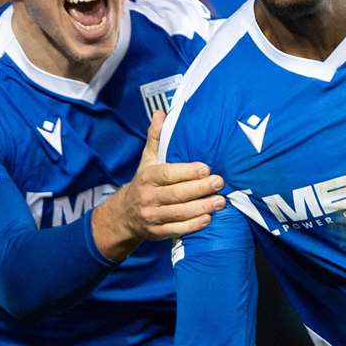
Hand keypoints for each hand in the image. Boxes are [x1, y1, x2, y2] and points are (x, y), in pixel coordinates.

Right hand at [91, 112, 225, 262]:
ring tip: (220, 202)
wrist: (124, 215)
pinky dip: (193, 225)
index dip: (187, 172)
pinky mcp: (157, 232)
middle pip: (177, 194)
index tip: (206, 168)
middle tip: (220, 183)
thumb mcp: (147, 160)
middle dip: (200, 189)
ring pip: (179, 213)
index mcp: (147, 177)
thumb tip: (161, 113)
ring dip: (202, 208)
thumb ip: (157, 138)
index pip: (168, 174)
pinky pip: (177, 229)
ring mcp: (152, 216)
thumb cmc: (144, 183)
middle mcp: (148, 197)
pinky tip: (208, 218)